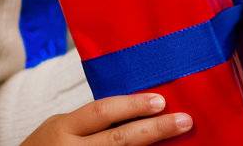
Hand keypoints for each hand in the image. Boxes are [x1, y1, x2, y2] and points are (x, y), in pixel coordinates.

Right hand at [21, 94, 190, 144]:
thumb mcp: (58, 129)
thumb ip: (86, 123)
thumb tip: (132, 112)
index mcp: (62, 128)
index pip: (101, 112)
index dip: (131, 106)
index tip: (160, 100)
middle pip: (120, 139)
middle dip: (154, 129)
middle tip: (183, 120)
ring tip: (181, 141)